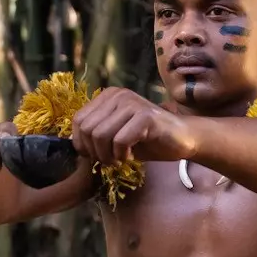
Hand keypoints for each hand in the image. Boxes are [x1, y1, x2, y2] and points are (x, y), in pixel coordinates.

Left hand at [70, 86, 198, 164]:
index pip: (78, 121)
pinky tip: (131, 156)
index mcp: (108, 96)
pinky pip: (120, 140)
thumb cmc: (147, 140)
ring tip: (120, 159)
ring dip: (108, 156)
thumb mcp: (115, 135)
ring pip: (101, 135)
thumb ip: (96, 134)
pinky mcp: (146, 116)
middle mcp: (118, 95)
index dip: (83, 144)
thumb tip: (74, 145)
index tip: (97, 155)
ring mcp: (132, 103)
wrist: (182, 139)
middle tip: (110, 160)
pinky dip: (122, 155)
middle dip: (95, 152)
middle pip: (87, 130)